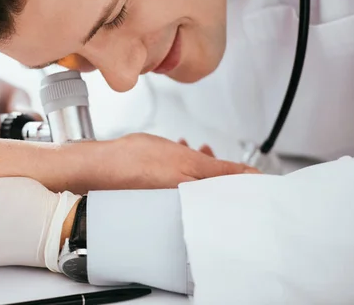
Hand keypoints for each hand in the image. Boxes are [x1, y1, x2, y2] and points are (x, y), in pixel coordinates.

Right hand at [83, 133, 257, 191]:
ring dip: (198, 164)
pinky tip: (175, 153)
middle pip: (212, 189)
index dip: (241, 181)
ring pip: (194, 183)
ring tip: (191, 149)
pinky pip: (178, 183)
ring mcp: (168, 200)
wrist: (101, 165)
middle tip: (208, 152)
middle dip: (216, 168)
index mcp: (192, 200)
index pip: (228, 195)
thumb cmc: (135, 162)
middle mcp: (181, 204)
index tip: (249, 174)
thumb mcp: (185, 159)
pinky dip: (181, 168)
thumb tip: (252, 177)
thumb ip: (221, 169)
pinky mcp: (156, 195)